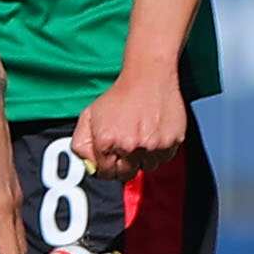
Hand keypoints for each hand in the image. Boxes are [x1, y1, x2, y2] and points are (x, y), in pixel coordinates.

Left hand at [71, 67, 187, 182]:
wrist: (148, 77)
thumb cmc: (119, 96)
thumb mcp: (89, 116)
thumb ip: (82, 144)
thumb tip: (88, 166)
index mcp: (107, 140)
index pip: (105, 173)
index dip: (105, 168)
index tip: (109, 163)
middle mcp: (130, 146)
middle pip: (126, 175)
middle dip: (123, 166)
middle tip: (124, 151)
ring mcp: (153, 146)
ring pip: (147, 167)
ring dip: (142, 158)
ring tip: (139, 137)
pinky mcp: (172, 142)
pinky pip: (163, 158)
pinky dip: (158, 151)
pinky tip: (152, 134)